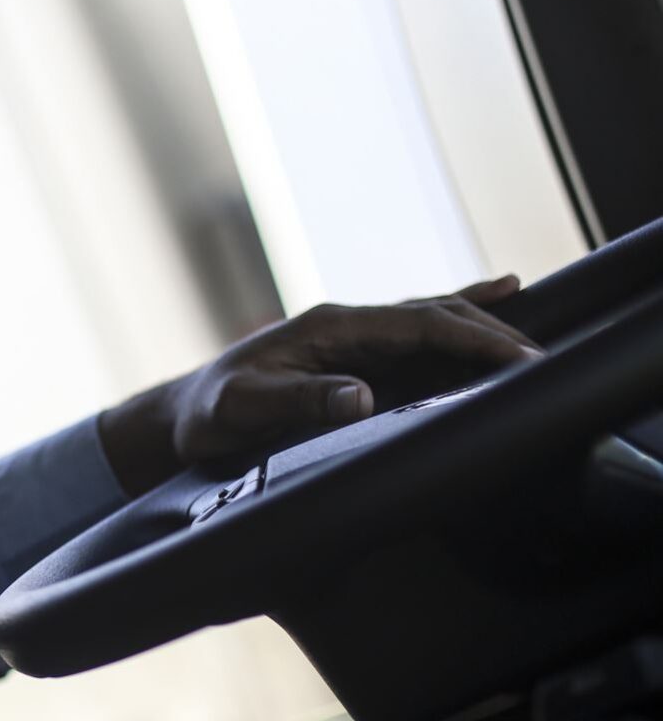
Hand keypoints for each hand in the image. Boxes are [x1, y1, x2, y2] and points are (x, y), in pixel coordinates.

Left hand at [100, 276, 541, 493]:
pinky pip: (413, 335)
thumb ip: (296, 400)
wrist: (179, 419)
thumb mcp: (241, 410)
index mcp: (328, 327)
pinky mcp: (351, 358)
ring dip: (480, 322)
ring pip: (429, 319)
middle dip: (489, 331)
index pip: (416, 325)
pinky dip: (454, 320)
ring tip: (531, 328)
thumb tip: (360, 397)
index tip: (517, 358)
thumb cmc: (206, 416)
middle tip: (540, 361)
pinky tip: (490, 301)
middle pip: (433, 315)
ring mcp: (350, 338)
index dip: (470, 338)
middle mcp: (345, 324)